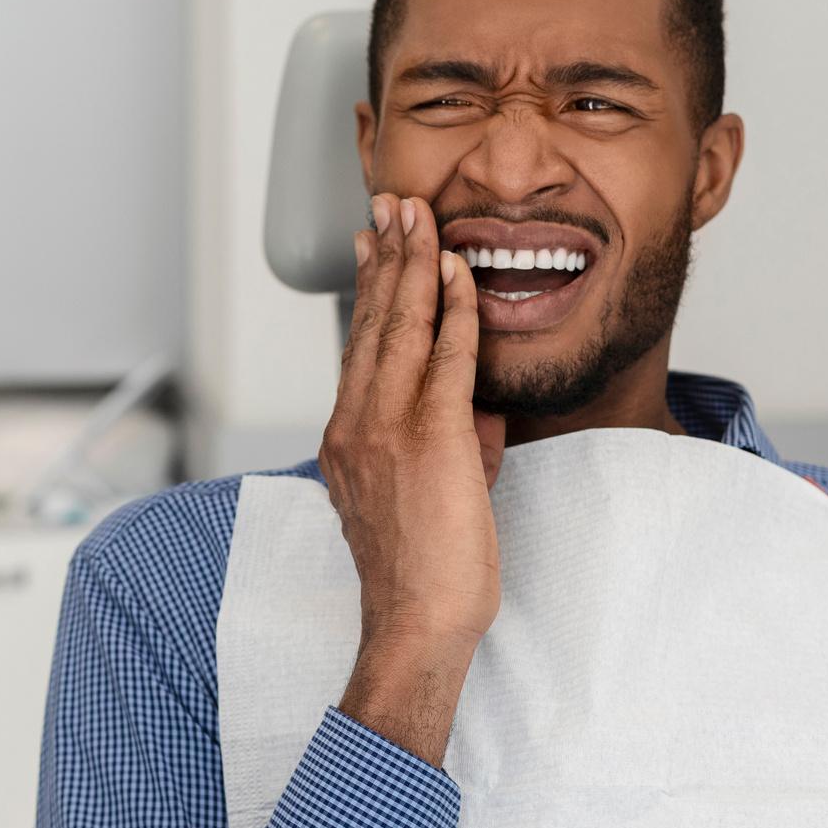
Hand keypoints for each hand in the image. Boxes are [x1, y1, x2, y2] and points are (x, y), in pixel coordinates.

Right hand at [319, 193, 506, 765]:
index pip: (358, 345)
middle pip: (371, 321)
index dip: (367, 288)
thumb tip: (480, 412)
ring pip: (399, 326)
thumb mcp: (430, 495)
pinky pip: (442, 356)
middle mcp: (356, 423)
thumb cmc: (423, 575)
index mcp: (347, 437)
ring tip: (415, 215)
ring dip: (412, 263)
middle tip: (389, 205)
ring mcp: (386, 427)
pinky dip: (450, 308)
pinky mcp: (428, 437)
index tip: (372, 245)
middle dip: (383, 256)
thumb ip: (452, 443)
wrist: (415, 622)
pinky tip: (456, 271)